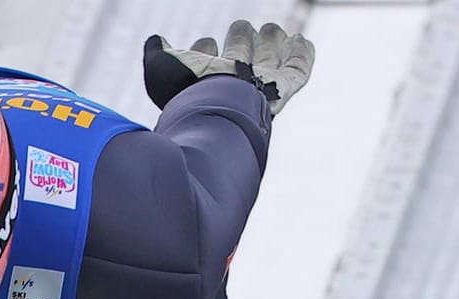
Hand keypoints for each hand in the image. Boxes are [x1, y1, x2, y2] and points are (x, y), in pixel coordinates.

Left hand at [143, 20, 314, 114]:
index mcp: (204, 84)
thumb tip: (156, 40)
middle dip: (241, 42)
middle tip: (241, 27)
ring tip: (272, 29)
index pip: (207, 64)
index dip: (205, 51)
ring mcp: (259, 88)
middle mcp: (232, 87)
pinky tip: (302, 41)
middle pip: (240, 61)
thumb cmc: (185, 93)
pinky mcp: (283, 90)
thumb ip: (156, 53)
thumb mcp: (160, 69)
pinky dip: (302, 56)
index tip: (203, 44)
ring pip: (268, 63)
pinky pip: (297, 72)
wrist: (214, 112)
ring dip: (270, 44)